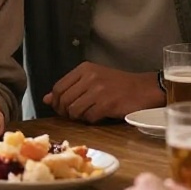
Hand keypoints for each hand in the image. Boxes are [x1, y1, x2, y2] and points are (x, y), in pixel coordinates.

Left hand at [43, 63, 160, 121]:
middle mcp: (90, 77)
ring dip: (78, 117)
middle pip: (63, 100)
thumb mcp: (92, 79)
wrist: (144, 89)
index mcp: (84, 69)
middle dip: (65, 112)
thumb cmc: (118, 85)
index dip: (56, 102)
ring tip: (88, 114)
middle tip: (74, 115)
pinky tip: (99, 115)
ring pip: (74, 111)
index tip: (61, 108)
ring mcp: (99, 90)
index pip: (58, 87)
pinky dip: (91, 120)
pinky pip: (89, 118)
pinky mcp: (107, 104)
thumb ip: (69, 87)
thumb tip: (46, 99)